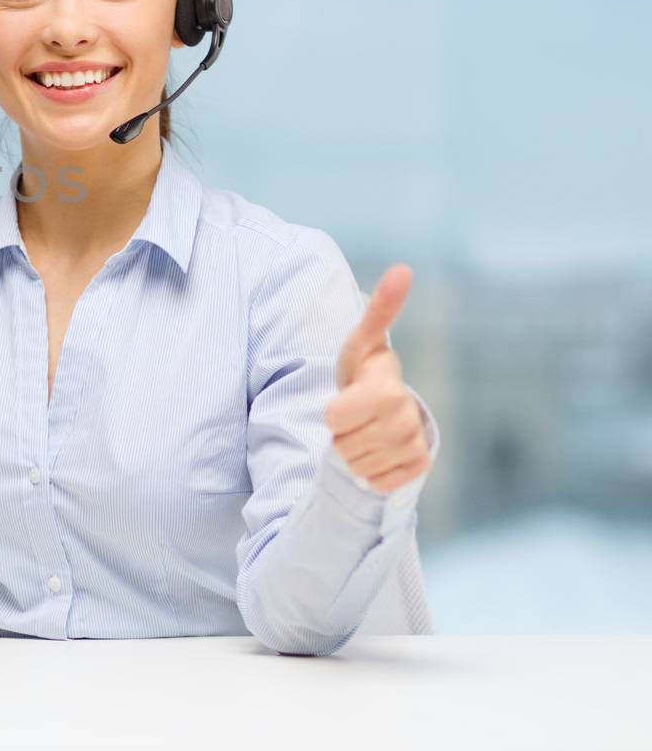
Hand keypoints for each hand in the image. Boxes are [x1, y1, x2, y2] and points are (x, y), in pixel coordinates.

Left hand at [324, 263, 430, 492]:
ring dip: (352, 452)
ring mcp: (416, 444)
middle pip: (343, 445)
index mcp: (388, 389)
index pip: (334, 417)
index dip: (332, 412)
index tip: (347, 396)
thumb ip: (379, 309)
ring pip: (357, 466)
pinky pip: (377, 482)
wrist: (387, 408)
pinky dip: (369, 472)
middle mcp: (407, 419)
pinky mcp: (419, 466)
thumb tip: (404, 268)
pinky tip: (378, 451)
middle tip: (353, 416)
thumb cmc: (365, 371)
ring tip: (364, 431)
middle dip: (339, 434)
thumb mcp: (360, 342)